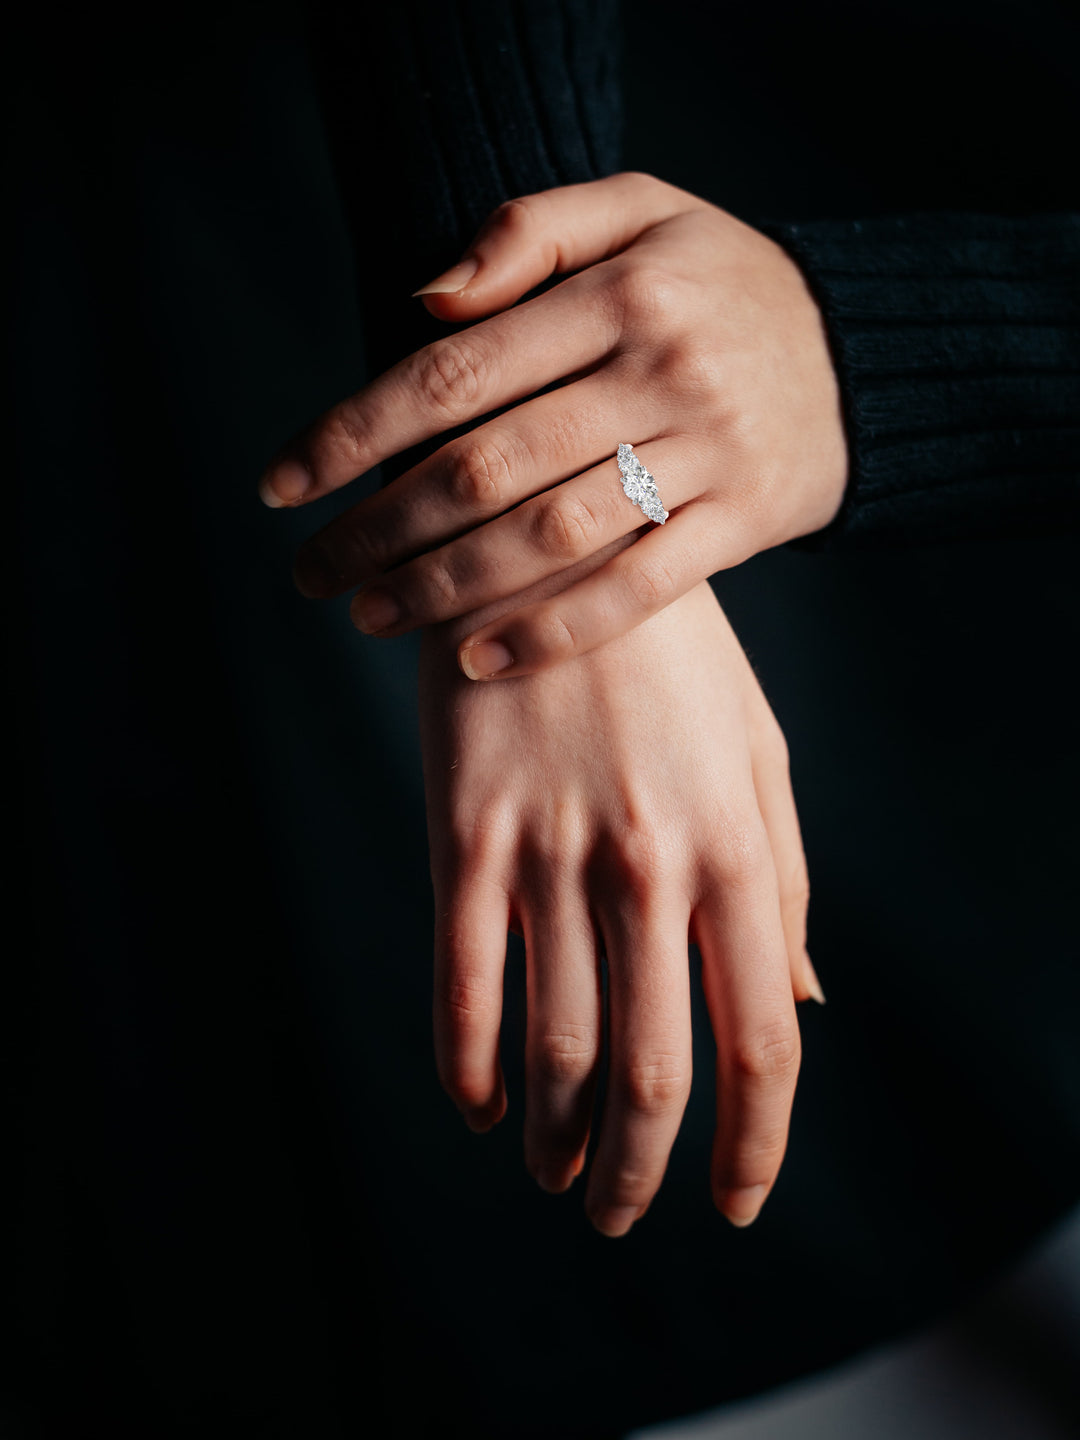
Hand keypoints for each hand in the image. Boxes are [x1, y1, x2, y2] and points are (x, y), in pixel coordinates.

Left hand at [263, 170, 846, 680]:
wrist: (862, 355)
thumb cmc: (720, 283)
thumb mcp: (640, 209)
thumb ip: (528, 232)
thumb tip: (424, 301)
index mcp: (617, 291)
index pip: (452, 371)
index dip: (353, 432)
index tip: (281, 486)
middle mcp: (658, 371)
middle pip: (485, 466)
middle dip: (379, 527)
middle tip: (311, 572)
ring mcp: (704, 453)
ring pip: (549, 536)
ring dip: (445, 588)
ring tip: (367, 616)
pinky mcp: (741, 523)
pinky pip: (637, 591)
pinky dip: (553, 631)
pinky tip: (477, 660)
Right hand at [419, 558, 823, 1235]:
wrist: (557, 542)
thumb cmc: (674, 660)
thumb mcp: (758, 751)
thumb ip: (783, 882)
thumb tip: (805, 1002)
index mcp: (736, 848)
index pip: (762, 1037)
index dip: (754, 1143)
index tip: (733, 1200)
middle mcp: (649, 867)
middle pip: (654, 1070)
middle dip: (641, 1171)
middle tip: (620, 1213)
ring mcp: (549, 852)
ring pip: (554, 1045)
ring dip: (554, 1136)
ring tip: (554, 1172)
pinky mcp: (462, 833)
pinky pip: (462, 980)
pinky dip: (464, 1064)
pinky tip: (474, 1104)